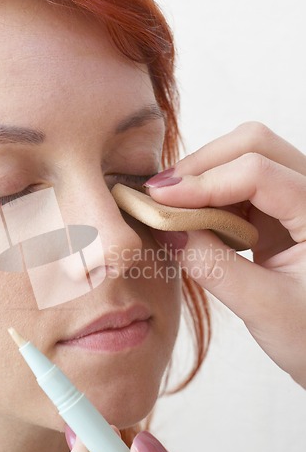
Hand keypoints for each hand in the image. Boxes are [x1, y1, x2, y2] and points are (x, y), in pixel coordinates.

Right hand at [145, 122, 305, 387]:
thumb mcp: (264, 307)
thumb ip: (211, 266)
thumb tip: (166, 230)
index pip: (258, 173)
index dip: (203, 182)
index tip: (160, 199)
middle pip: (255, 144)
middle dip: (202, 164)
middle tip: (161, 195)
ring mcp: (298, 197)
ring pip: (246, 156)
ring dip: (204, 177)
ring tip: (172, 207)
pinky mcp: (282, 208)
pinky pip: (241, 182)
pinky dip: (211, 194)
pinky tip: (193, 216)